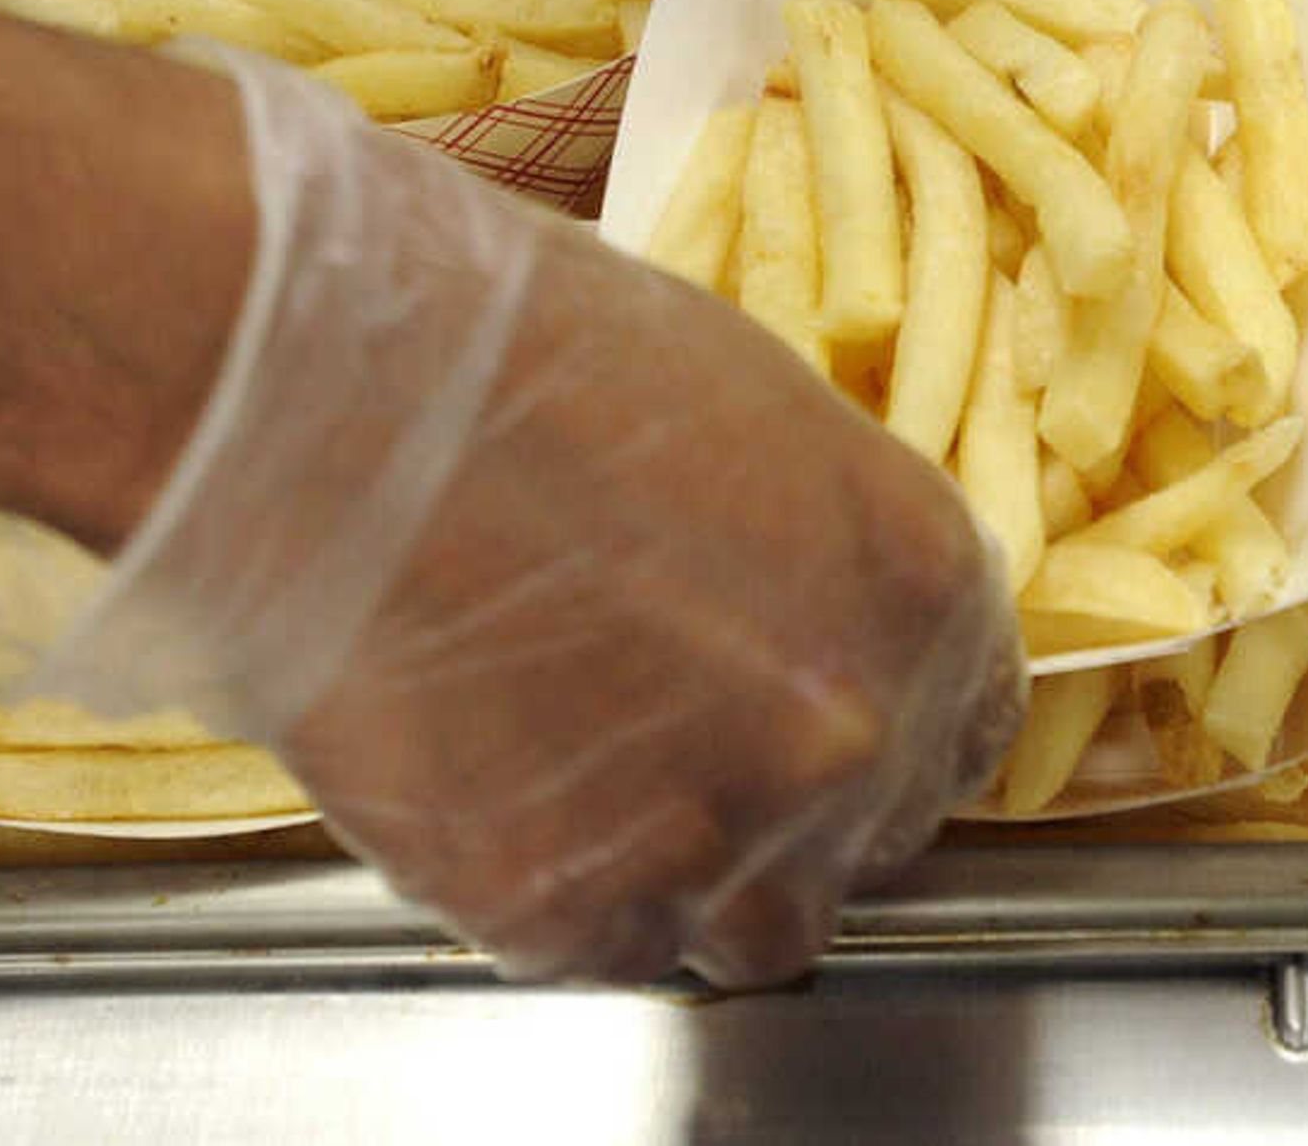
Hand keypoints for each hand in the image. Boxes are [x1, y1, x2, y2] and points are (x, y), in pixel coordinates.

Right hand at [0, 55, 1024, 985]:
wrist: (335, 400)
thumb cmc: (528, 357)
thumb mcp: (751, 416)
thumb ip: (822, 555)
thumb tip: (816, 624)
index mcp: (921, 585)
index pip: (972, 728)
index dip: (901, 733)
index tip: (842, 729)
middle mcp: (849, 732)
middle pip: (870, 840)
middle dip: (796, 807)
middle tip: (684, 742)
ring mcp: (711, 836)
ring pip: (754, 934)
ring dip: (695, 881)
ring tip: (589, 781)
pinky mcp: (561, 908)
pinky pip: (601, 950)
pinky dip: (562, 896)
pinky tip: (499, 785)